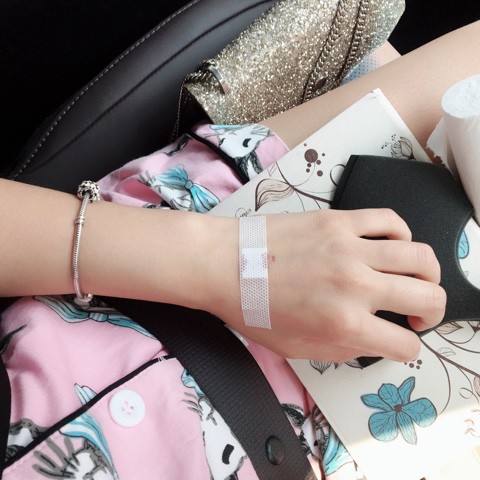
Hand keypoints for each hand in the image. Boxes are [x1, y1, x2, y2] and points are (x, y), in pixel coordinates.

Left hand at [207, 209, 445, 362]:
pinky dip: (401, 234)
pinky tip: (390, 246)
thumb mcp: (295, 347)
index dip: (405, 349)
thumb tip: (371, 339)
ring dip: (428, 274)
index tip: (397, 341)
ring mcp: (349, 248)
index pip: (403, 346)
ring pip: (420, 257)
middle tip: (416, 314)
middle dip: (431, 313)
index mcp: (342, 323)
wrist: (222, 264)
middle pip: (428, 298)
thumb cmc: (252, 308)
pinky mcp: (338, 220)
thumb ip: (341, 349)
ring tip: (413, 280)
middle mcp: (354, 285)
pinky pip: (389, 220)